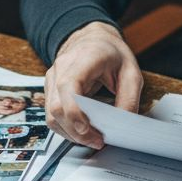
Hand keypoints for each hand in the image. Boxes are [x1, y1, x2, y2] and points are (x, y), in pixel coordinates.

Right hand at [44, 21, 142, 147]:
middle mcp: (62, 67)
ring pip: (51, 114)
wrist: (93, 39)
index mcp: (84, 58)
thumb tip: (123, 124)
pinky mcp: (50, 88)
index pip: (69, 87)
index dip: (75, 112)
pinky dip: (65, 127)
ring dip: (70, 132)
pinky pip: (51, 114)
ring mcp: (52, 77)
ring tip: (91, 139)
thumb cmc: (111, 53)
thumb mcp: (131, 72)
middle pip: (57, 107)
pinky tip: (81, 132)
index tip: (89, 131)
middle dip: (76, 131)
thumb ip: (129, 98)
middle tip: (97, 141)